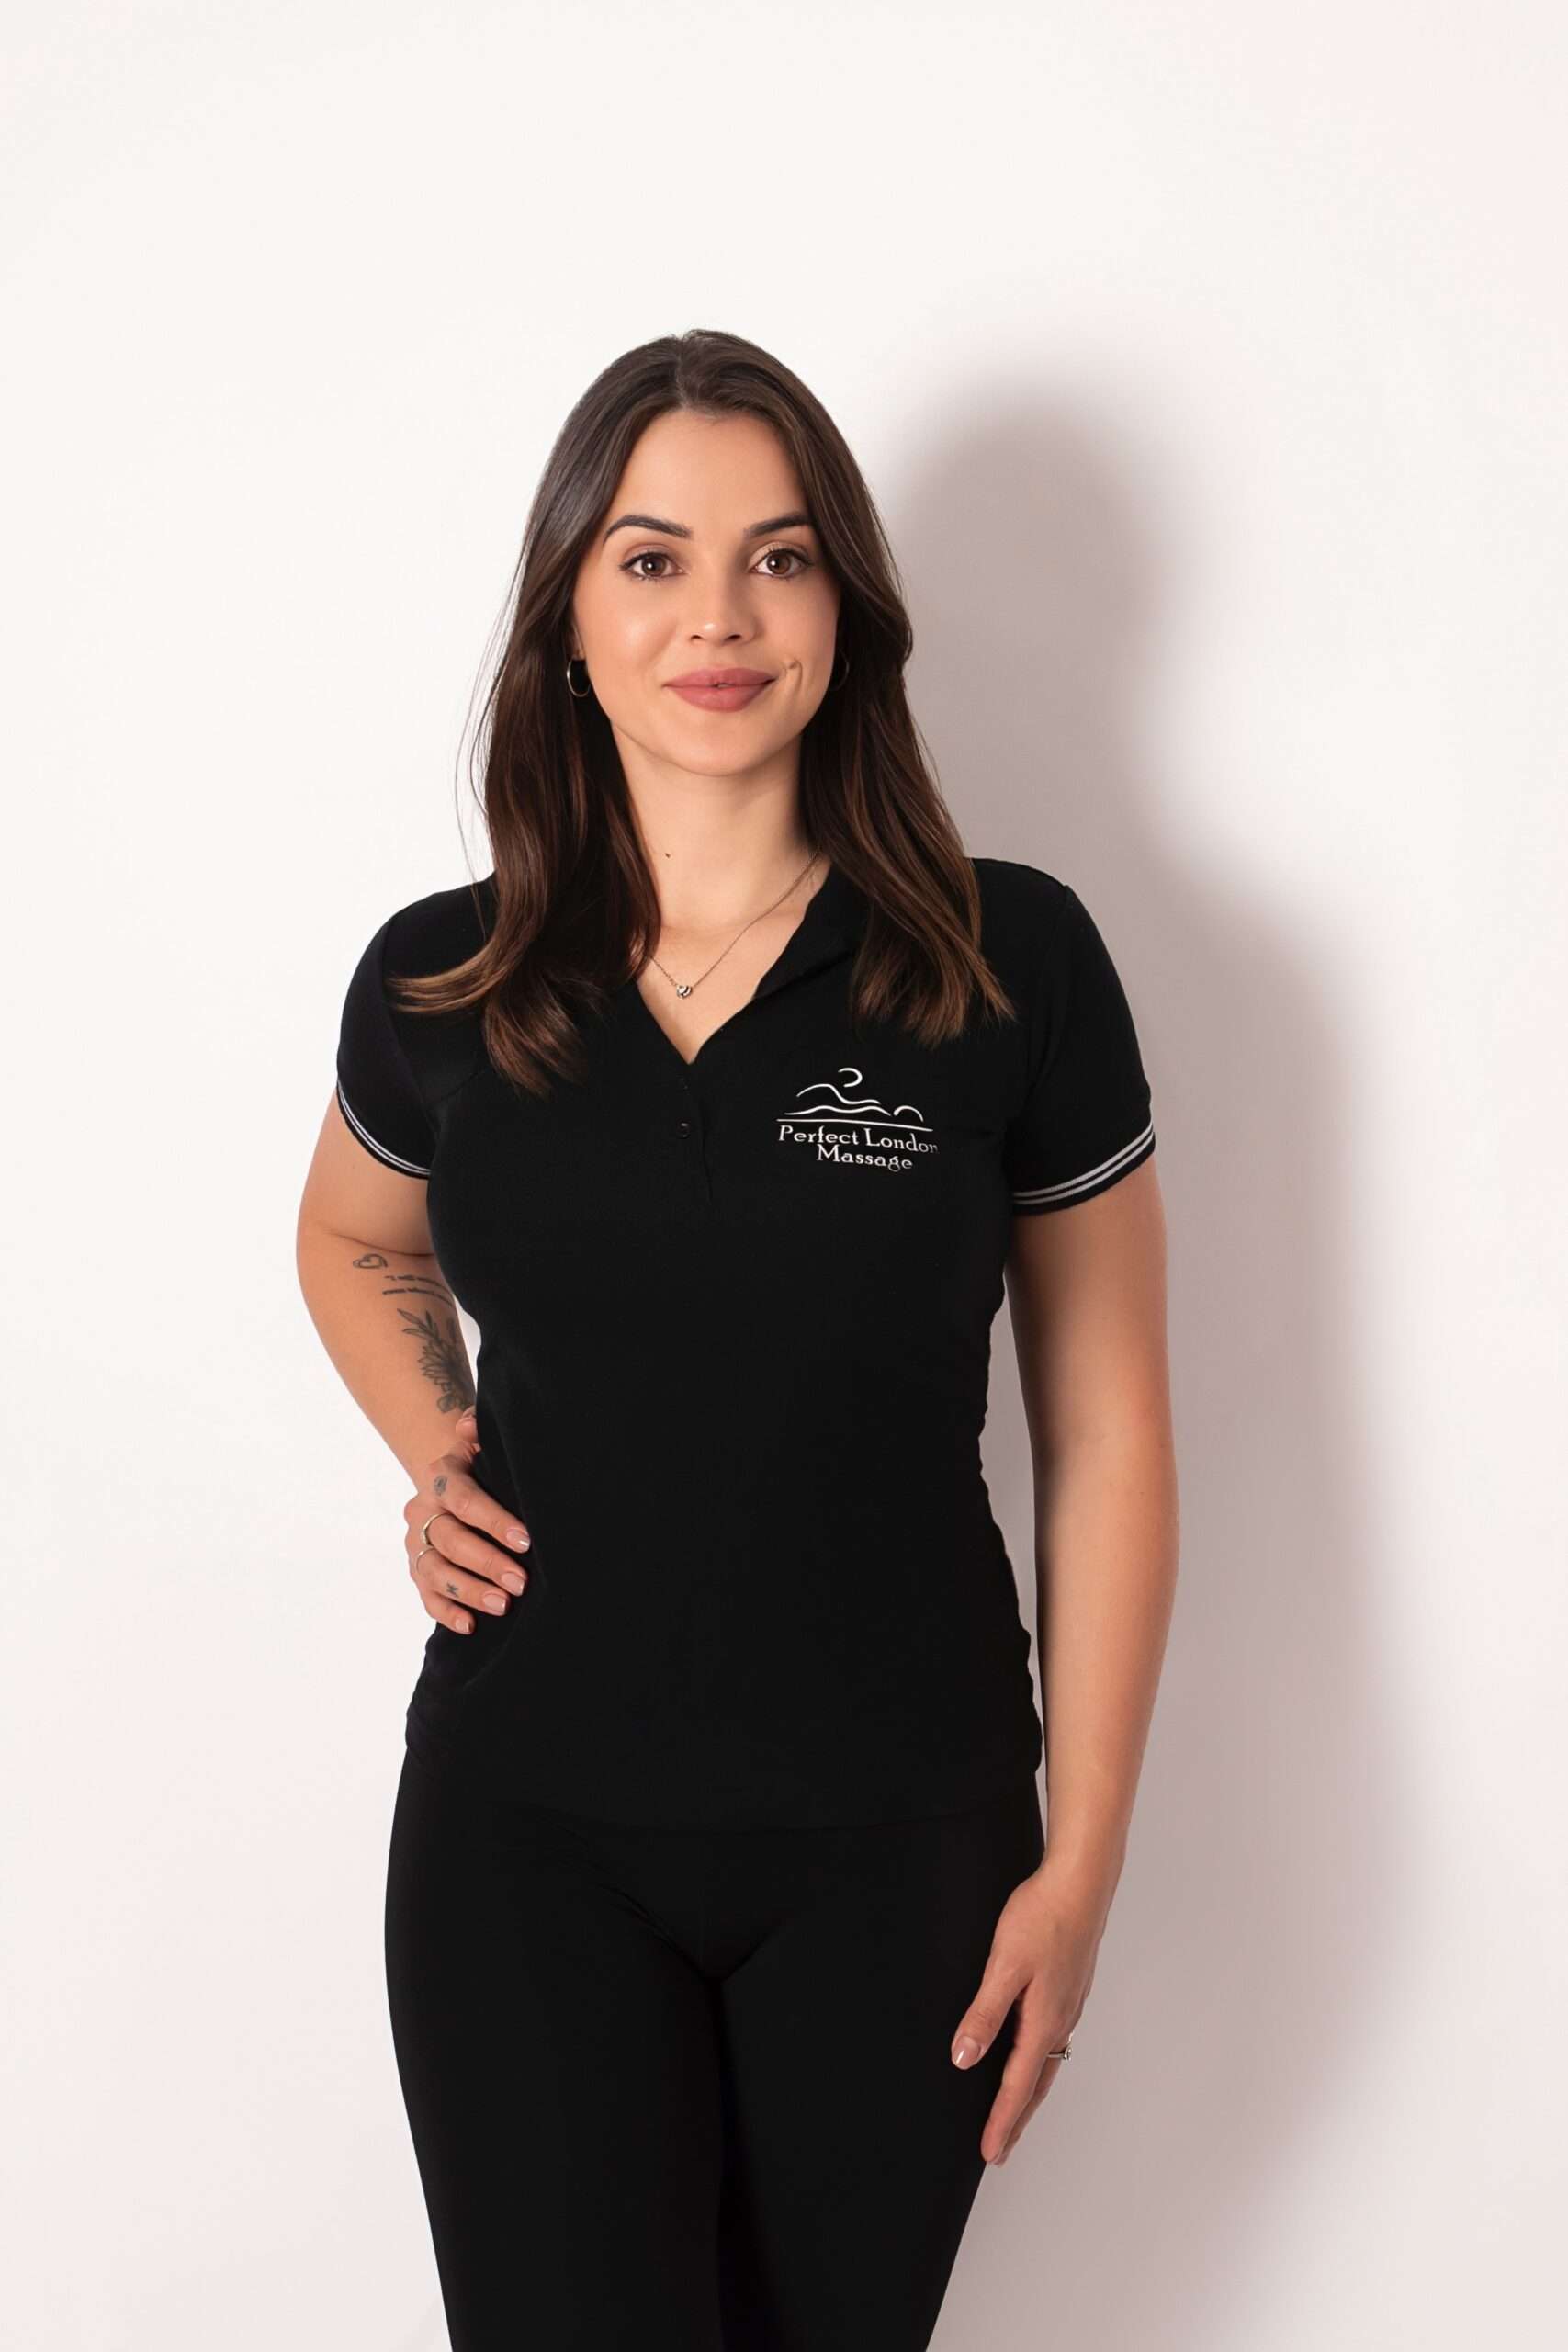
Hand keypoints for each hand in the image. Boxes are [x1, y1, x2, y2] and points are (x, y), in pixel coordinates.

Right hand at [405, 1405, 531, 1633]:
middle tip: (521, 1581)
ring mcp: (416, 1543)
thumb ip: (479, 1434)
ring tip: (504, 1606)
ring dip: (470, 1590)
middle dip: (487, 1562)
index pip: (464, 1500)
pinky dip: (447, 1612)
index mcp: (441, 1477)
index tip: (526, 1540)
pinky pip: (426, 1596)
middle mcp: (423, 1510)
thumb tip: (470, 1426)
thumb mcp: (484, 1446)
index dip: (494, 1521)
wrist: (452, 1480)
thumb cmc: (483, 1466)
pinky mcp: (416, 1571)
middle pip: (450, 1539)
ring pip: (435, 1571)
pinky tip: (471, 1625)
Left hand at [949, 1866, 1106, 2165]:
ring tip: (1013, 2111)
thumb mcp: (1003, 1966)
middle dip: (1016, 2119)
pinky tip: (1030, 2052)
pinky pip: (1052, 2039)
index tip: (989, 2154)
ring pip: (1046, 2062)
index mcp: (1044, 2023)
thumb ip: (984, 2015)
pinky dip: (1038, 2061)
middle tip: (1001, 2148)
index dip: (1001, 2122)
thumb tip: (964, 2060)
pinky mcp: (1069, 1988)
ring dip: (1028, 2092)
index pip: (1017, 2087)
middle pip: (1036, 2084)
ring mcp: (1068, 2005)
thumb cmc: (1042, 1917)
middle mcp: (1060, 2021)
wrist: (1080, 1882)